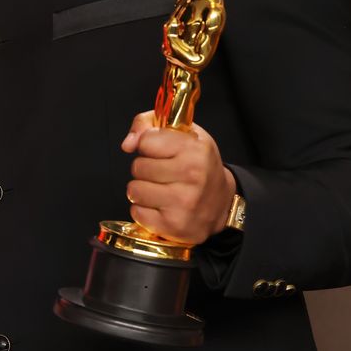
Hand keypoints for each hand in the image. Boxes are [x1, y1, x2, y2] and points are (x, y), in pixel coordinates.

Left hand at [121, 110, 235, 243]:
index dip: (148, 146)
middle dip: (145, 169)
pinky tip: (161, 206)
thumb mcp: (181, 133)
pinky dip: (144, 210)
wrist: (222, 202)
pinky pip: (137, 213)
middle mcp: (192, 175)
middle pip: (137, 167)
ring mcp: (184, 203)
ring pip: (134, 190)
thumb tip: (128, 144)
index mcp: (194, 149)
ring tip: (161, 189)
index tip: (160, 151)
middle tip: (163, 173)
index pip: (145, 141)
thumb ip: (147, 124)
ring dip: (142, 190)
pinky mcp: (175, 225)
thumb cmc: (198, 164)